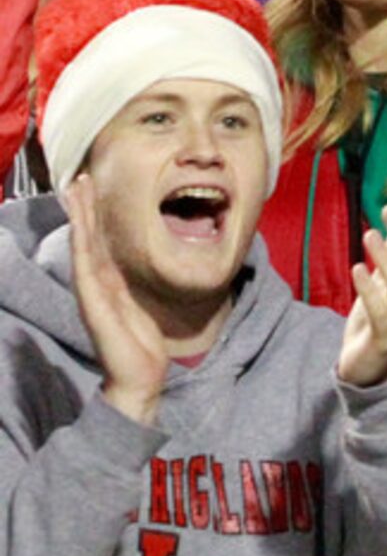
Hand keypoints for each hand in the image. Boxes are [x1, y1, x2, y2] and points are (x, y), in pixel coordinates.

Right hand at [65, 174, 169, 424]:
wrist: (139, 377)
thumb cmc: (141, 345)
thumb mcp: (141, 306)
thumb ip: (134, 287)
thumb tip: (141, 267)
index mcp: (109, 283)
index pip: (100, 242)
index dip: (95, 216)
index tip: (93, 190)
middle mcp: (97, 284)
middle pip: (88, 238)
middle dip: (83, 208)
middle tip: (80, 178)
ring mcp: (92, 292)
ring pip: (83, 246)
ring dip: (79, 217)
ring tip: (76, 190)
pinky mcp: (93, 303)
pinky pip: (86, 268)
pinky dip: (82, 245)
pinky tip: (79, 226)